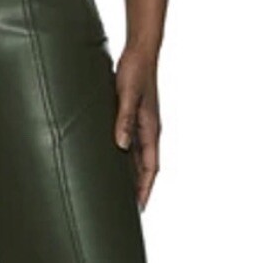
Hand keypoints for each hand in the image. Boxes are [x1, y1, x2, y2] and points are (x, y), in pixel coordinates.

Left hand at [112, 43, 161, 211]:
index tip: (140, 208)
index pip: (150, 168)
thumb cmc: (134, 72)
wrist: (139, 52)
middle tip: (126, 210)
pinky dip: (123, 161)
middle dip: (138, 190)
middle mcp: (148, 132)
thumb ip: (124, 119)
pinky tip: (111, 167)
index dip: (145, 189)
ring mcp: (141, 126)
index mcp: (151, 130)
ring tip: (118, 195)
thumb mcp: (127, 95)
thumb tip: (120, 145)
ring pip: (136, 159)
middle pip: (144, 169)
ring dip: (130, 177)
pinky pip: (129, 147)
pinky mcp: (131, 119)